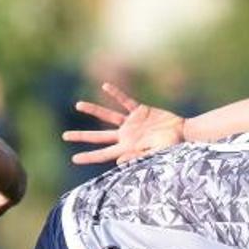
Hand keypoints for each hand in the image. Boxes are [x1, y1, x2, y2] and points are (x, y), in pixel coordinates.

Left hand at [62, 82, 185, 165]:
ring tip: (78, 105)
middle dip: (82, 137)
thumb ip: (138, 157)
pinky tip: (104, 86)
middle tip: (64, 136)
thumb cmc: (172, 147)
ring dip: (93, 109)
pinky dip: (116, 94)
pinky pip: (125, 101)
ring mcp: (131, 123)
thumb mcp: (156, 154)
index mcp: (127, 148)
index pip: (103, 154)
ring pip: (107, 116)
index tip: (74, 159)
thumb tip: (118, 162)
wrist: (184, 133)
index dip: (89, 157)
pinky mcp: (139, 111)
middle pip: (99, 137)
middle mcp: (125, 136)